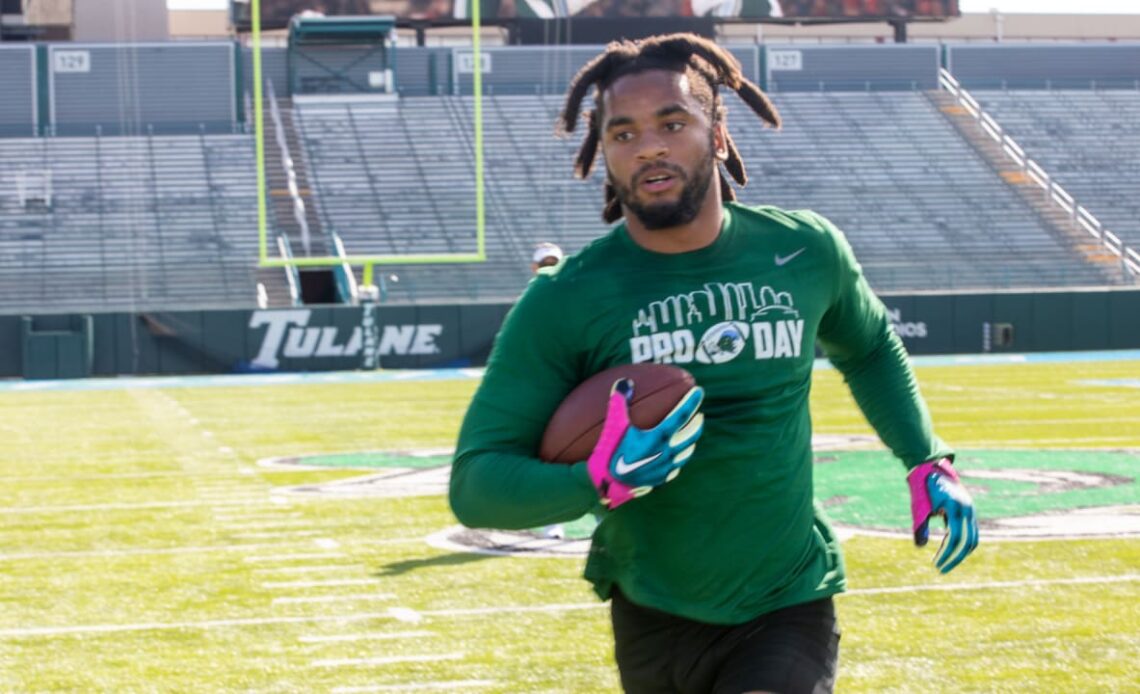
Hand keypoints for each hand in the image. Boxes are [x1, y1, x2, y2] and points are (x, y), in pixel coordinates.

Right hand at [587, 378, 703, 509]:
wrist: (607, 483)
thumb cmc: (610, 451)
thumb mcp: (614, 425)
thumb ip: (619, 402)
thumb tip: (623, 382)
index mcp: (659, 436)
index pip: (681, 414)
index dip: (691, 401)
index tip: (699, 391)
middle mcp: (667, 451)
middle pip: (691, 434)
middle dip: (697, 423)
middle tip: (699, 415)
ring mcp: (666, 467)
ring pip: (687, 452)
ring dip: (691, 441)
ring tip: (691, 434)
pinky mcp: (661, 479)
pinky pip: (676, 467)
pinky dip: (679, 458)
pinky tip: (676, 457)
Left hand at [908, 458, 978, 573]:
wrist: (933, 469)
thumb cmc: (923, 488)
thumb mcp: (919, 507)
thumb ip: (920, 526)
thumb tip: (919, 547)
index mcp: (955, 507)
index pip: (955, 538)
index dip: (946, 554)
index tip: (936, 564)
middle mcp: (967, 509)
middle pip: (967, 542)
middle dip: (955, 558)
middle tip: (941, 569)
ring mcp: (971, 510)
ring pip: (972, 539)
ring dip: (960, 553)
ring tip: (945, 563)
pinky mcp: (970, 512)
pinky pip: (972, 533)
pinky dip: (963, 545)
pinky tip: (950, 552)